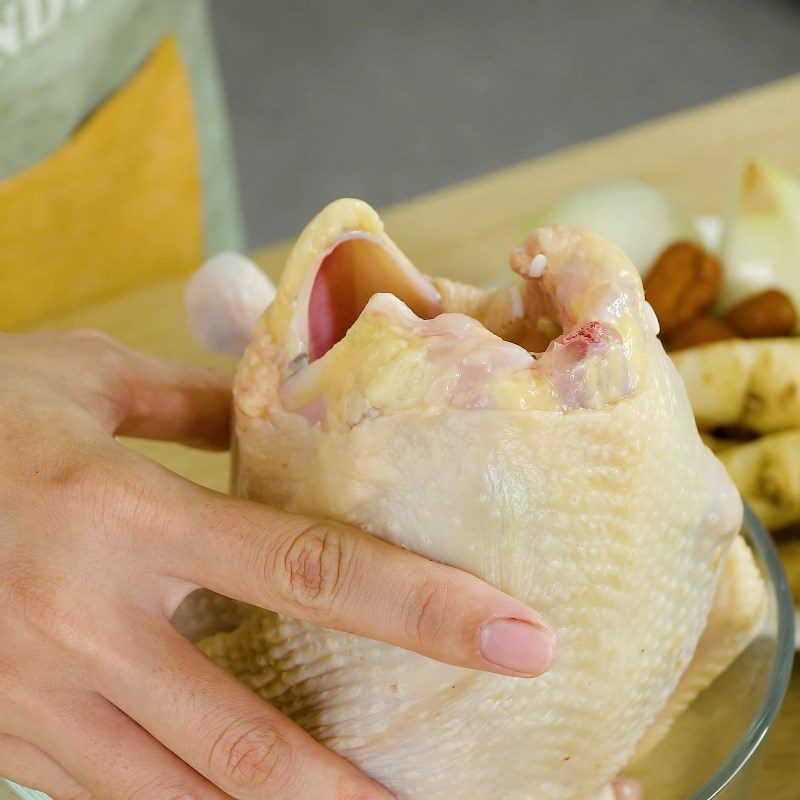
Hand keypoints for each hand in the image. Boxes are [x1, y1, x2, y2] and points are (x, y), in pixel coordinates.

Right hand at [0, 330, 556, 799]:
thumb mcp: (81, 382)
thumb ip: (191, 402)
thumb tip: (275, 411)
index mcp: (122, 515)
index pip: (307, 570)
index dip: (424, 609)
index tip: (518, 637)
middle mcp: (87, 623)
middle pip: (252, 733)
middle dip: (363, 785)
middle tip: (468, 795)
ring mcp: (38, 700)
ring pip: (180, 798)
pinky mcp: (6, 738)